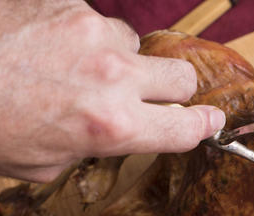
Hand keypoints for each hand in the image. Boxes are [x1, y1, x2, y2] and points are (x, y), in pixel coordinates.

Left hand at [0, 0, 225, 182]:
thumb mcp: (43, 162)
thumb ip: (92, 146)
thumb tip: (109, 132)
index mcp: (110, 126)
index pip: (185, 127)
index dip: (204, 127)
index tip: (211, 121)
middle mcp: (112, 76)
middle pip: (182, 78)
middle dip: (172, 91)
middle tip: (149, 98)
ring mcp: (90, 32)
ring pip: (137, 46)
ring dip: (121, 61)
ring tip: (78, 70)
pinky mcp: (66, 3)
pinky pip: (95, 21)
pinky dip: (82, 36)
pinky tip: (50, 49)